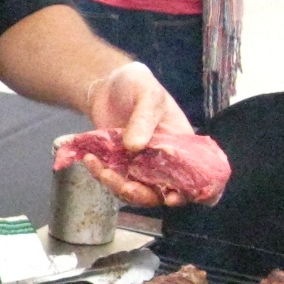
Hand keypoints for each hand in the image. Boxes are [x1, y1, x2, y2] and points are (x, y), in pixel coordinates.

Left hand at [80, 62, 193, 207]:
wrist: (108, 85)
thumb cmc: (137, 85)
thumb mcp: (147, 95)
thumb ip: (144, 119)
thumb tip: (135, 148)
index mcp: (181, 146)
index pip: (193, 177)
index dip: (186, 193)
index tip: (171, 198)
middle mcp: (163, 161)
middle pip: (160, 192)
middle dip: (143, 195)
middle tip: (126, 187)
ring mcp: (140, 166)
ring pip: (135, 191)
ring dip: (118, 187)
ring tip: (101, 169)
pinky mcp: (119, 165)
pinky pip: (114, 180)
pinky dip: (102, 175)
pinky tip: (90, 160)